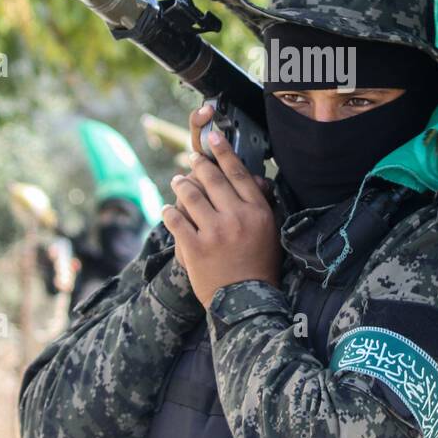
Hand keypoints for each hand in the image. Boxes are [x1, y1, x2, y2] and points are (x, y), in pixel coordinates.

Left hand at [163, 104, 279, 307]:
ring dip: (181, 184)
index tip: (214, 137)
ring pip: (190, 195)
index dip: (223, 151)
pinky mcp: (194, 248)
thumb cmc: (260, 265)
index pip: (238, 173)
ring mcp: (214, 233)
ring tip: (178, 180)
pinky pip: (175, 220)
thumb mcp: (269, 231)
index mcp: (257, 212)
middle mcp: (236, 218)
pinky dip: (169, 211)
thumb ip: (259, 204)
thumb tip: (252, 178)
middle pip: (212, 179)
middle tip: (192, 158)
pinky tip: (168, 209)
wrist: (245, 301)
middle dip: (199, 164)